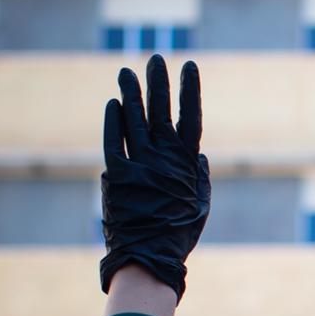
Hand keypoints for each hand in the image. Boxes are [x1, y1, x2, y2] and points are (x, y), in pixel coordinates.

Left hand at [100, 54, 209, 302]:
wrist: (149, 256)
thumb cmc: (178, 235)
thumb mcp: (200, 207)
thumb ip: (200, 178)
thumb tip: (201, 155)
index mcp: (187, 164)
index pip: (190, 117)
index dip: (189, 90)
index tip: (188, 66)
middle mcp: (163, 157)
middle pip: (161, 110)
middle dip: (159, 82)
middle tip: (156, 59)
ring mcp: (139, 163)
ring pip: (134, 118)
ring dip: (131, 93)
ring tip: (127, 72)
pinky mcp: (117, 173)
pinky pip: (114, 139)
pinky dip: (113, 120)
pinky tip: (113, 103)